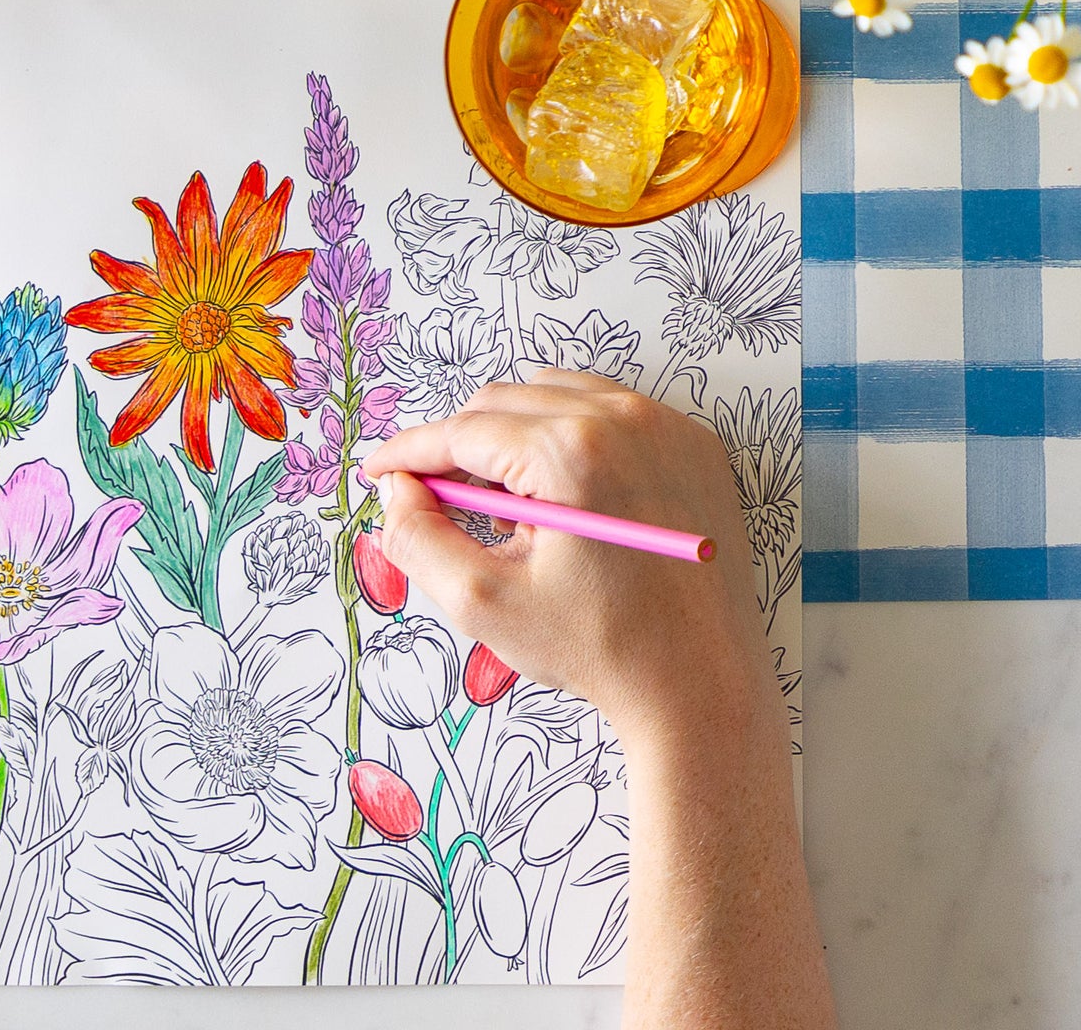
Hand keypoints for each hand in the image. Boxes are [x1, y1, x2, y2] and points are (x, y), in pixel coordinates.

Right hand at [364, 372, 767, 746]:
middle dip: (461, 446)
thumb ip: (421, 540)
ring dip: (516, 437)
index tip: (380, 471)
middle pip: (508, 403)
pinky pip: (614, 415)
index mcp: (573, 451)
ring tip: (508, 511)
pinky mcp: (696, 446)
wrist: (700, 682)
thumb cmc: (601, 648)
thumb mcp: (486, 603)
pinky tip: (563, 502)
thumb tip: (396, 494)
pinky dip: (573, 439)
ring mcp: (669, 428)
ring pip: (560, 397)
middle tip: (437, 501)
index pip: (465, 429)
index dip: (411, 451)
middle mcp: (626, 420)